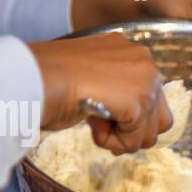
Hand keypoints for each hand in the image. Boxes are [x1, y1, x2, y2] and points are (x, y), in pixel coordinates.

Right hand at [28, 33, 170, 154]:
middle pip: (158, 116)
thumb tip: (126, 116)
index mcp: (128, 48)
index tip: (98, 113)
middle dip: (128, 129)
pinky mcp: (138, 103)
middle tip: (97, 122)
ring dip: (120, 137)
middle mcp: (143, 59)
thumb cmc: (47, 76)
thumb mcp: (87, 74)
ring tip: (93, 123)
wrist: (34, 76)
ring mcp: (144, 80)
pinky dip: (111, 142)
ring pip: (149, 132)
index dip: (125, 114)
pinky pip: (133, 141)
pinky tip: (91, 126)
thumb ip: (112, 86)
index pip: (148, 93)